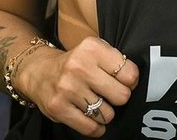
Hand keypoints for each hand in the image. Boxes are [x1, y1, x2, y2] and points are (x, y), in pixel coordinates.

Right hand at [19, 36, 138, 136]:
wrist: (40, 72)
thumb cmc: (76, 62)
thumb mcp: (95, 50)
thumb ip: (116, 61)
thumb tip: (136, 82)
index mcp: (92, 48)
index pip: (129, 73)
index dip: (131, 81)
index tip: (124, 82)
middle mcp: (79, 67)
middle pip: (121, 96)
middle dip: (119, 98)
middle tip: (111, 94)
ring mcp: (68, 88)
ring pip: (107, 114)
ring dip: (106, 113)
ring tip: (97, 103)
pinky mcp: (58, 108)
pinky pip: (91, 128)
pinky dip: (96, 127)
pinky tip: (92, 117)